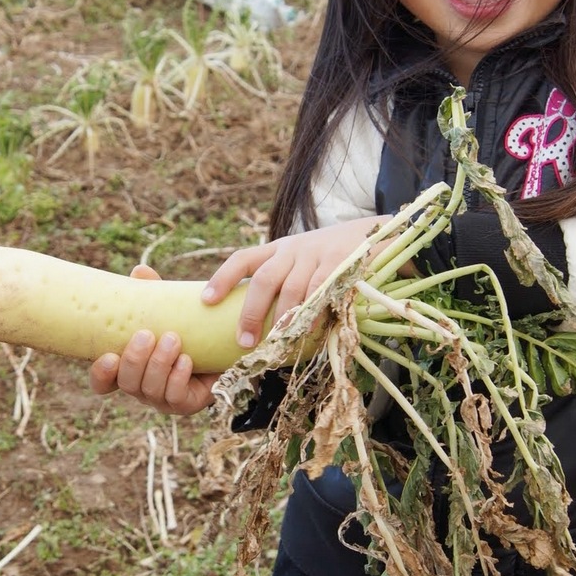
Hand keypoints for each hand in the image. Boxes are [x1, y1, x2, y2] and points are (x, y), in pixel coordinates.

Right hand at [89, 265, 219, 415]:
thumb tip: (139, 271)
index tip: (108, 356)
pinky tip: (187, 360)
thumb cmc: (184, 329)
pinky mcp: (184, 404)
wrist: (220, 349)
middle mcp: (141, 387)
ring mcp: (161, 399)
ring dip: (159, 364)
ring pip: (150, 390)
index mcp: (128, 369)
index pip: (103, 382)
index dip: (101, 374)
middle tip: (147, 335)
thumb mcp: (166, 311)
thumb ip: (151, 294)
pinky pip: (175, 397)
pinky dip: (178, 377)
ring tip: (173, 339)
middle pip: (127, 383)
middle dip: (135, 360)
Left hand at [201, 218, 388, 348]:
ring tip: (274, 343)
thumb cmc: (325, 258)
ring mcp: (315, 255)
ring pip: (291, 289)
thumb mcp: (298, 260)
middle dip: (251, 312)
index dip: (222, 278)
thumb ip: (279, 280)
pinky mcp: (339, 264)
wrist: (370, 232)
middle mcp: (292, 249)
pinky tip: (306, 330)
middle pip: (264, 279)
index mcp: (276, 249)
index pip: (242, 259)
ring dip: (281, 319)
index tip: (206, 301)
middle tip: (243, 342)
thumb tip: (251, 325)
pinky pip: (321, 291)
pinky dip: (312, 313)